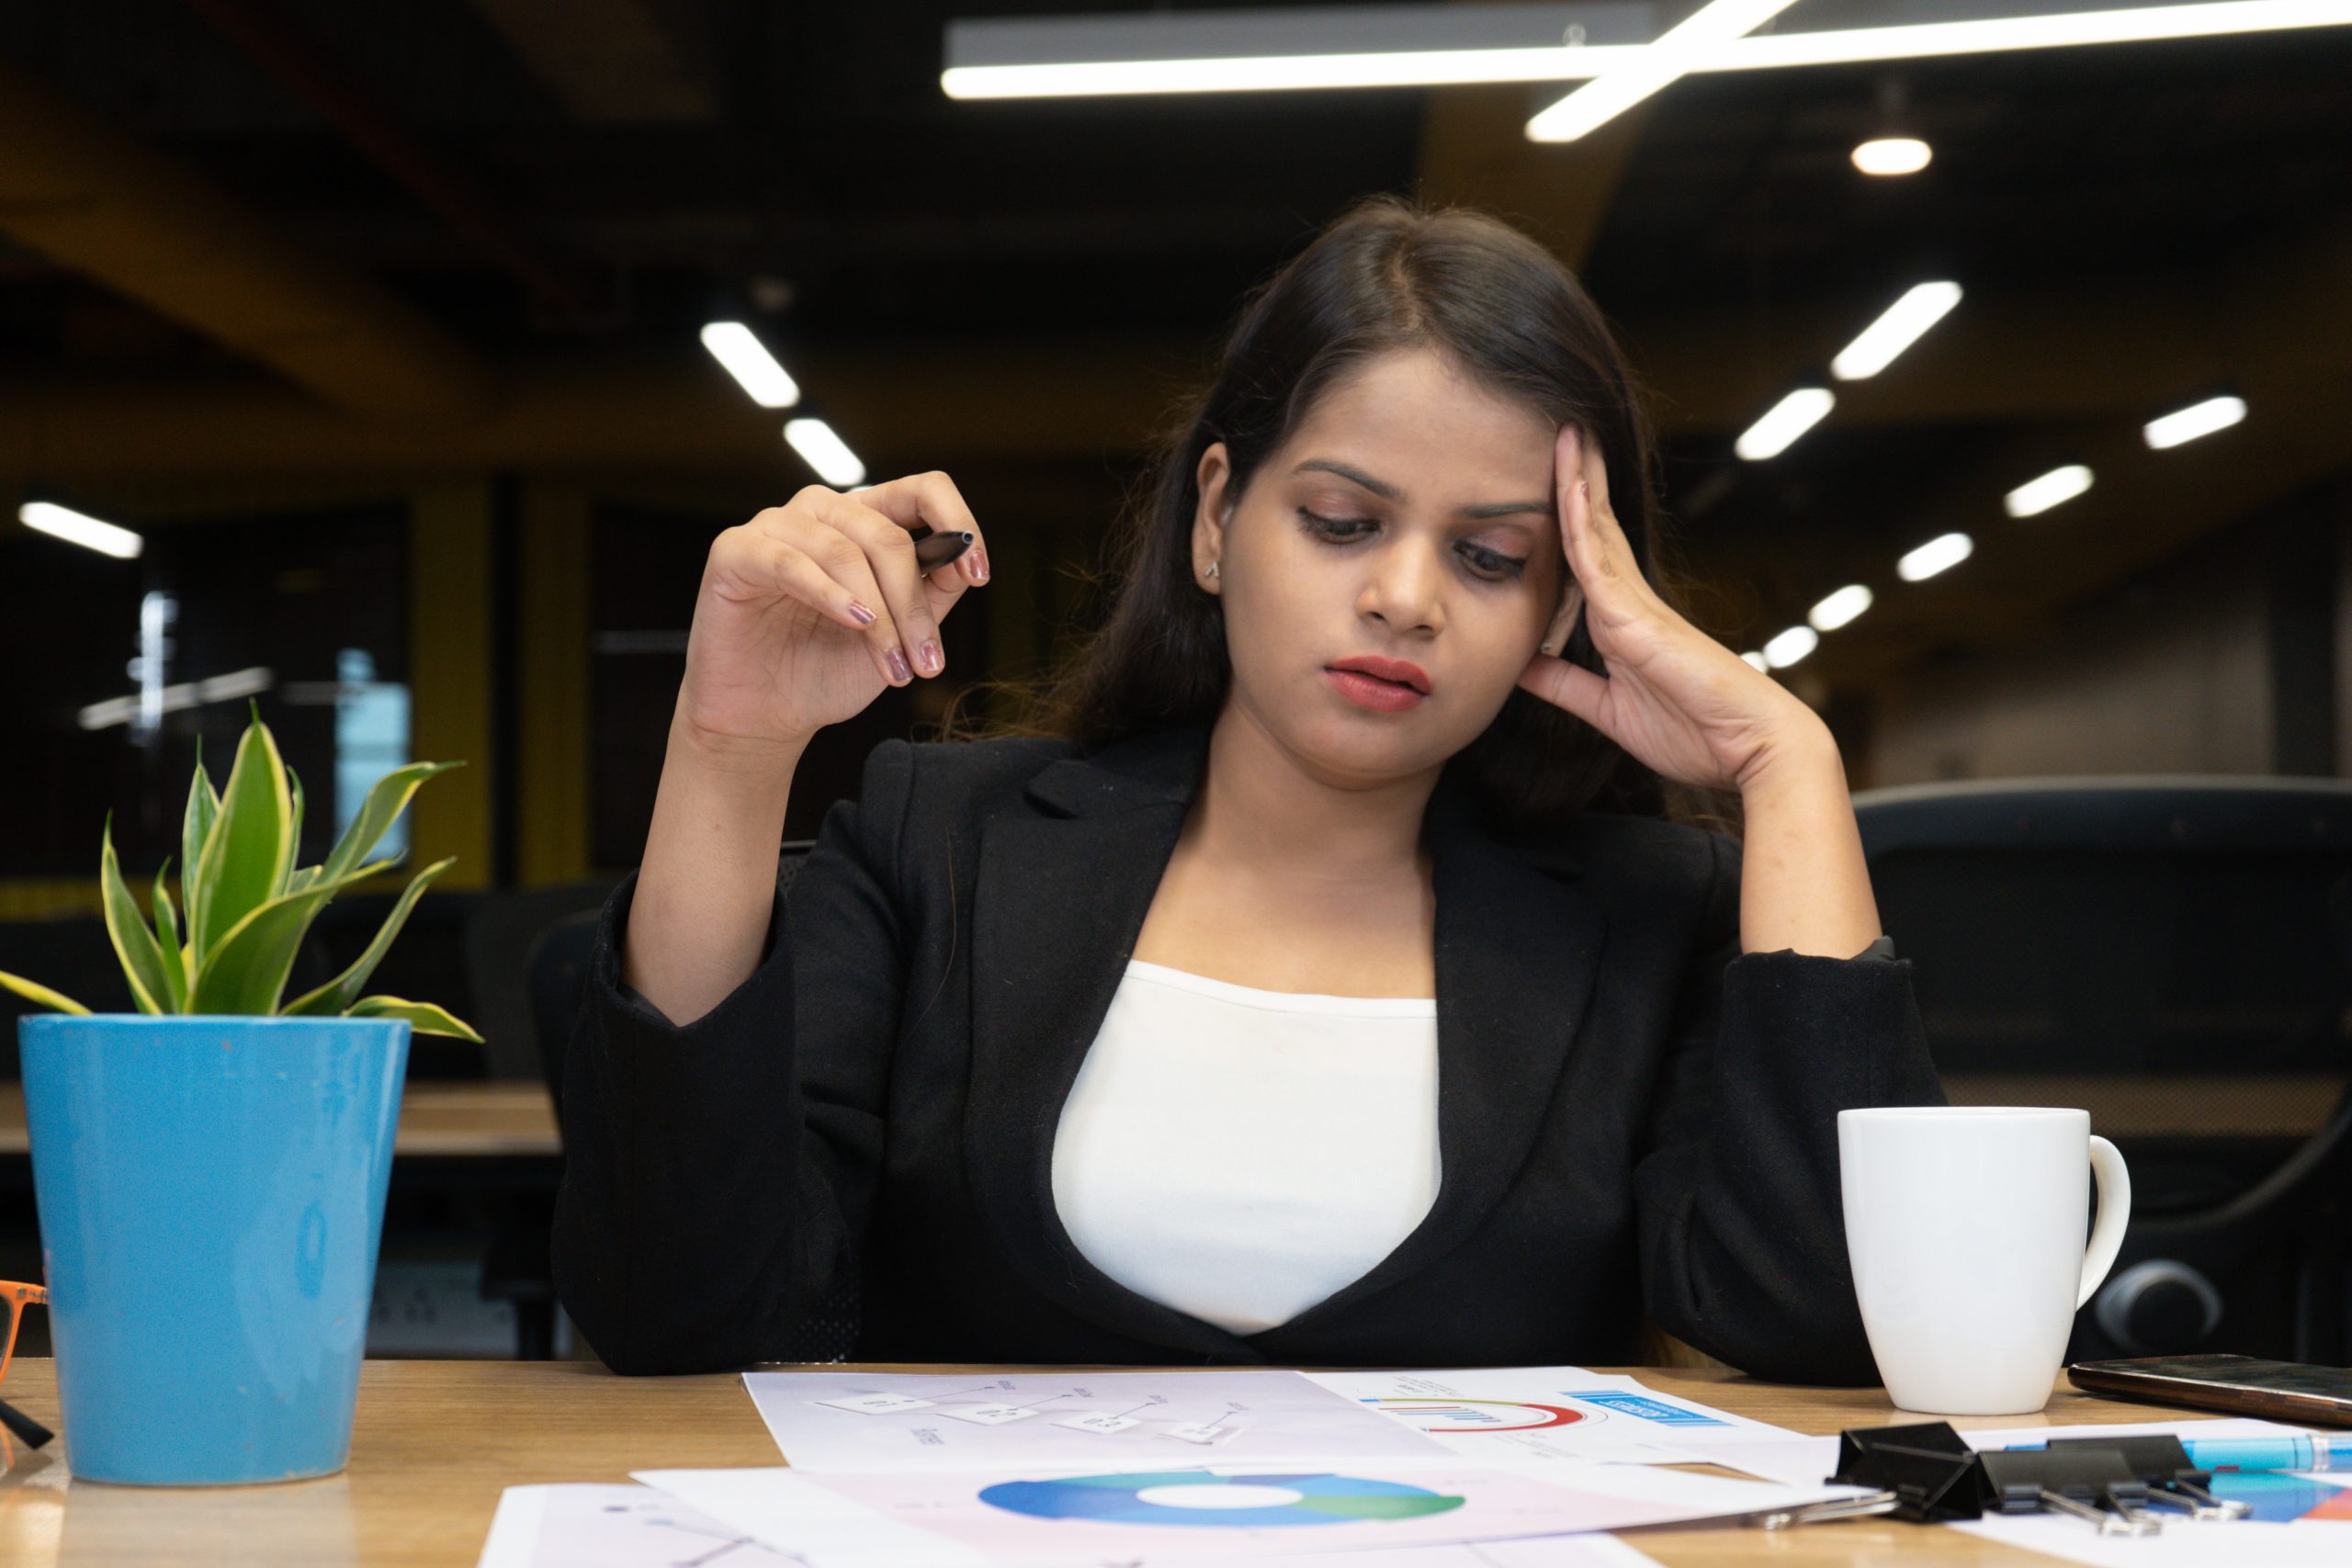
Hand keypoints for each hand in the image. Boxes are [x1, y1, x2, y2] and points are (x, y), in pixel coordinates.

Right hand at [674, 472, 990, 755]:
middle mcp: (823, 512)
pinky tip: (854, 622)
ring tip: (893, 669)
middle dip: (914, 606)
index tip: (979, 574)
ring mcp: (776, 526)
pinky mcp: (735, 551)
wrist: (765, 715)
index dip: (958, 523)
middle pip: (888, 535)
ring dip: (880, 618)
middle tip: (927, 662)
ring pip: (845, 553)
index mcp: (866, 522)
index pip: (922, 490)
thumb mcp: (897, 635)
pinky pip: (790, 561)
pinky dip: (829, 593)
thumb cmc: (827, 669)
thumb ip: (931, 594)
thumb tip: (964, 560)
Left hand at [1515, 425, 1826, 793]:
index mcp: (1620, 622)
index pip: (1584, 556)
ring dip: (1577, 480)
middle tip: (1560, 429)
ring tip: (1565, 432)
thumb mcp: (1606, 711)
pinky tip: (1567, 488)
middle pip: (1592, 527)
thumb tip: (1520, 668)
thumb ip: (1564, 687)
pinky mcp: (1638, 619)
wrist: (1750, 748)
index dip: (1566, 515)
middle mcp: (1628, 603)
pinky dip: (1581, 524)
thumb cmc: (1693, 731)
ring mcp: (1634, 605)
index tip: (1547, 476)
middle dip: (1575, 478)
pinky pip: (1600, 564)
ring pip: (1595, 531)